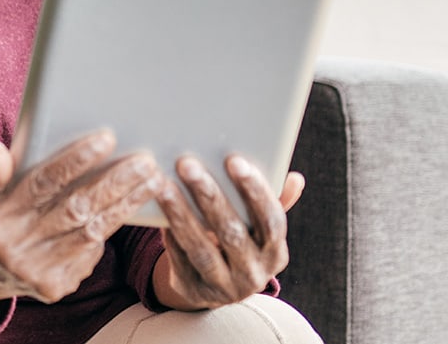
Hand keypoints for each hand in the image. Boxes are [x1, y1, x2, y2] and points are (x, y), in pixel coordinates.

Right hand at [0, 130, 161, 308]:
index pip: (42, 184)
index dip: (75, 161)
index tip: (107, 138)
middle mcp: (16, 248)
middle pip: (75, 209)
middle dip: (115, 183)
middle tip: (145, 161)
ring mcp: (37, 272)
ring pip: (92, 232)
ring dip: (126, 204)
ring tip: (152, 180)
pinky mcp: (56, 287)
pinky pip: (91, 253)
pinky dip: (112, 227)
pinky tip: (132, 207)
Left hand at [152, 154, 304, 309]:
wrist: (212, 285)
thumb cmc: (237, 239)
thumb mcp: (256, 227)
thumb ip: (273, 202)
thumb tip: (295, 179)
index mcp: (275, 253)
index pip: (271, 221)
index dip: (255, 191)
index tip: (234, 160)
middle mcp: (254, 274)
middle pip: (232, 232)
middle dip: (209, 195)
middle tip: (187, 164)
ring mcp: (224, 287)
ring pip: (201, 249)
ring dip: (181, 214)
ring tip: (164, 185)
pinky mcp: (195, 291)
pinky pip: (180, 260)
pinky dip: (168, 233)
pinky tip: (156, 209)